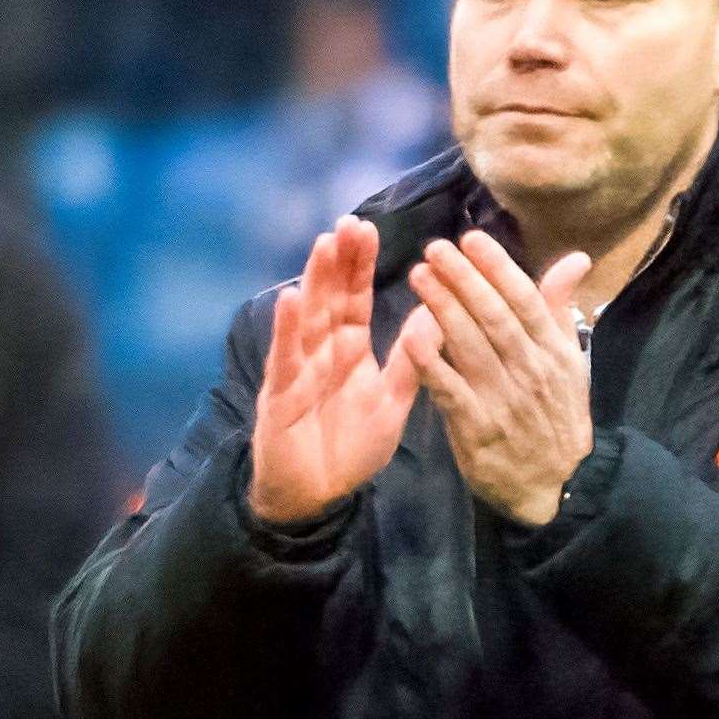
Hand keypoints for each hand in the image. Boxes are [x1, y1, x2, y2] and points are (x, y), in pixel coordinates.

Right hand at [249, 215, 426, 523]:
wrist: (316, 496)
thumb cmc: (350, 448)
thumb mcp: (391, 402)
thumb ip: (412, 359)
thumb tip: (436, 312)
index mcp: (349, 350)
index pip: (355, 299)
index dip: (359, 266)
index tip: (368, 229)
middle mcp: (322, 352)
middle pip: (330, 298)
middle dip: (338, 262)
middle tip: (349, 222)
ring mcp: (299, 369)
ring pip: (307, 318)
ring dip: (314, 281)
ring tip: (324, 244)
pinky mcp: (281, 393)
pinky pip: (286, 357)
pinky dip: (286, 329)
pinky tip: (291, 298)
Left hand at [405, 231, 592, 525]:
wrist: (555, 485)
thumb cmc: (555, 416)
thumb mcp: (570, 363)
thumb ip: (559, 310)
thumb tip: (575, 258)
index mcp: (553, 352)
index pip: (525, 301)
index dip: (498, 268)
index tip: (471, 239)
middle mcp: (530, 371)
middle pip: (494, 317)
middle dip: (463, 280)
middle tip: (434, 249)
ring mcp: (503, 400)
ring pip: (471, 346)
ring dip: (442, 308)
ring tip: (418, 275)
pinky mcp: (476, 428)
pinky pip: (450, 390)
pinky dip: (431, 362)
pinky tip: (410, 336)